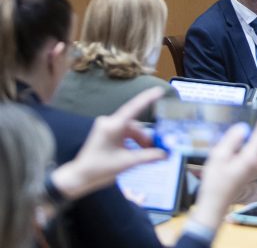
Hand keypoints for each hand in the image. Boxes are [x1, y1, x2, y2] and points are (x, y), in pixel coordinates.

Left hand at [49, 86, 167, 199]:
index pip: (133, 108)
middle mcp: (109, 122)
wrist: (79, 178)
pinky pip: (125, 133)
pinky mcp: (106, 133)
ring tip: (146, 155)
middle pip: (135, 126)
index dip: (148, 98)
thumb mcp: (126, 163)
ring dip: (139, 141)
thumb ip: (148, 156)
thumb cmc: (99, 169)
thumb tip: (165, 154)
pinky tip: (136, 152)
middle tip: (157, 149)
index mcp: (112, 126)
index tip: (160, 90)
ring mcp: (106, 127)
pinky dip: (132, 142)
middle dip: (146, 137)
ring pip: (131, 130)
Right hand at [189, 104, 256, 232]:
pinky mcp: (251, 172)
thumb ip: (231, 139)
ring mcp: (256, 168)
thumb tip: (242, 127)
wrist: (215, 204)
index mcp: (251, 156)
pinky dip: (256, 144)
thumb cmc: (215, 182)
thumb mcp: (218, 156)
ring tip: (250, 128)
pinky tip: (243, 143)